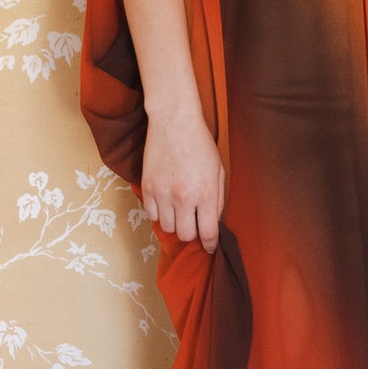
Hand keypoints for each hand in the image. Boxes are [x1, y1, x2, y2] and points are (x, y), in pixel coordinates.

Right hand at [140, 104, 226, 253]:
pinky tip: (166, 202)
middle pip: (186, 235)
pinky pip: (152, 215)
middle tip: (195, 222)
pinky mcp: (148, 187)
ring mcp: (163, 193)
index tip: (210, 246)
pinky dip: (160, 213)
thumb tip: (214, 222)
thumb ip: (218, 200)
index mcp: (206, 194)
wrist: (174, 122)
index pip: (208, 233)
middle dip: (193, 232)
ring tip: (180, 209)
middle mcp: (183, 197)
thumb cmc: (200, 144)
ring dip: (176, 223)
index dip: (211, 244)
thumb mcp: (219, 171)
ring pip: (168, 228)